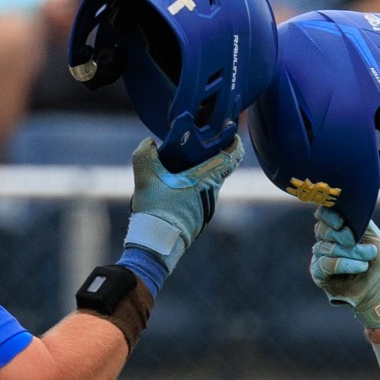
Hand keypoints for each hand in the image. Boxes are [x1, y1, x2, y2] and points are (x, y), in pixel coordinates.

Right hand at [125, 136, 242, 274]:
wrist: (157, 245)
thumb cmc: (155, 210)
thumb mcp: (145, 176)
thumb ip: (144, 153)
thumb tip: (149, 142)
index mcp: (206, 180)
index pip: (231, 158)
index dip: (235, 144)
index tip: (233, 135)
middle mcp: (212, 195)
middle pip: (218, 170)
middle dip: (211, 157)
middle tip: (198, 146)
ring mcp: (208, 209)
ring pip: (209, 185)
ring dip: (201, 175)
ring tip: (183, 167)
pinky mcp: (200, 220)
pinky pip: (202, 198)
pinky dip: (195, 189)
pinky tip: (177, 188)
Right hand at [310, 207, 379, 329]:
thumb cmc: (378, 260)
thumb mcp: (372, 235)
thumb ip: (358, 220)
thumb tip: (346, 206)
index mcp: (336, 228)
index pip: (323, 215)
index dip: (329, 216)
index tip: (342, 222)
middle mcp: (324, 240)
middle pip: (324, 231)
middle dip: (345, 236)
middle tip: (363, 244)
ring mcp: (320, 257)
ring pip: (327, 248)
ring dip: (351, 253)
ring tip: (369, 257)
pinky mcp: (319, 274)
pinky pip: (325, 265)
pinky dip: (344, 264)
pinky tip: (360, 267)